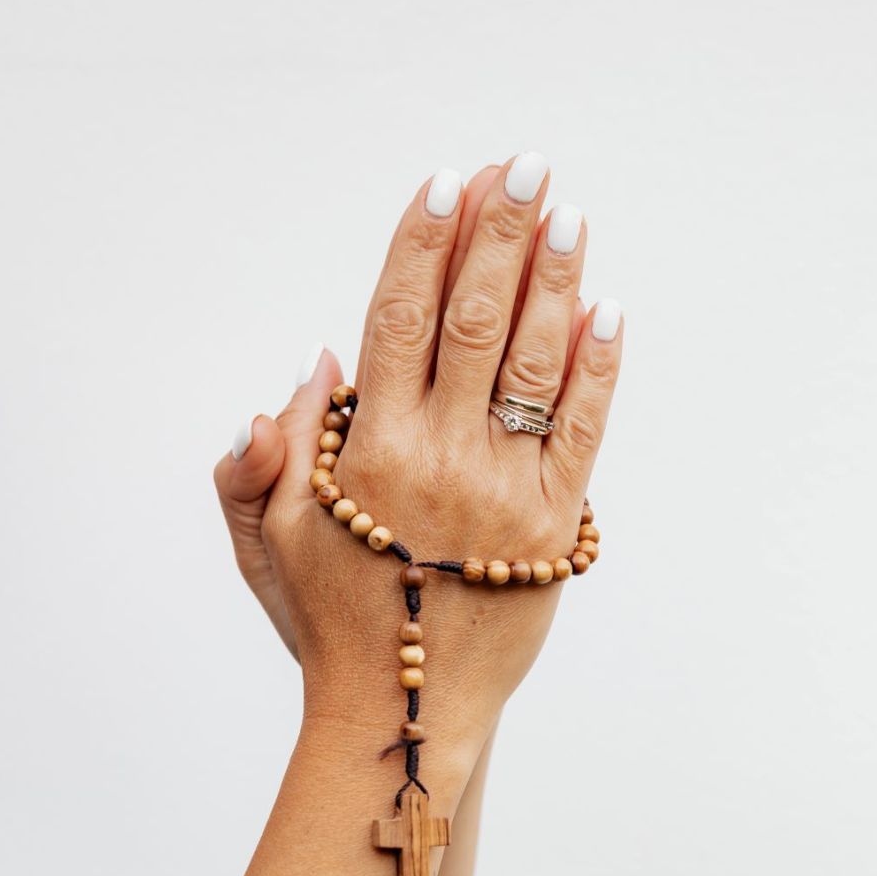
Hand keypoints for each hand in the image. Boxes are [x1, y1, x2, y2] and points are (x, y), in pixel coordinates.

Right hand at [213, 156, 621, 749]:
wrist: (405, 710)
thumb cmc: (332, 619)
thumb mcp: (270, 539)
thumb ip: (268, 455)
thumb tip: (316, 364)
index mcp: (365, 450)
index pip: (397, 318)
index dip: (420, 244)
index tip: (443, 182)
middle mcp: (435, 457)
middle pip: (471, 319)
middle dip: (497, 234)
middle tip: (522, 165)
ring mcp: (502, 490)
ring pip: (532, 362)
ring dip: (554, 279)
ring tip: (567, 212)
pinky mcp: (555, 525)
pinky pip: (583, 431)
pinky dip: (597, 368)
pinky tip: (608, 308)